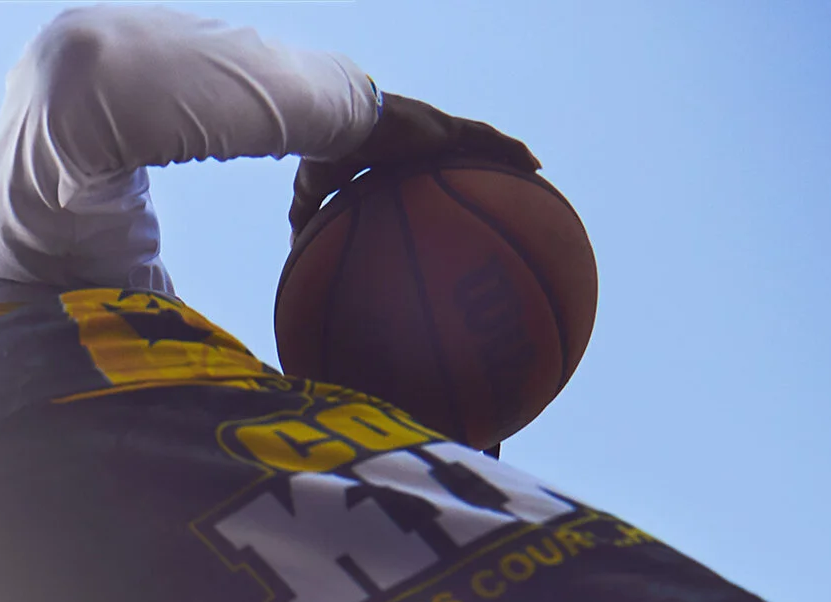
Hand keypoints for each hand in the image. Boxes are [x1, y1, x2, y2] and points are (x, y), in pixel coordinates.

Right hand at [289, 92, 542, 238]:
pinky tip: (536, 164)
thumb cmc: (323, 155)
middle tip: (497, 178)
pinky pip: (489, 140)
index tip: (447, 182)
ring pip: (480, 142)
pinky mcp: (446, 128)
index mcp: (393, 151)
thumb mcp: (312, 193)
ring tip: (532, 168)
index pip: (420, 160)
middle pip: (458, 150)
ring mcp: (436, 130)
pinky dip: (512, 151)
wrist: (336, 127)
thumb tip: (295, 246)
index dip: (436, 169)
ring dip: (505, 154)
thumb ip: (308, 217)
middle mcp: (421, 138)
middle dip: (478, 161)